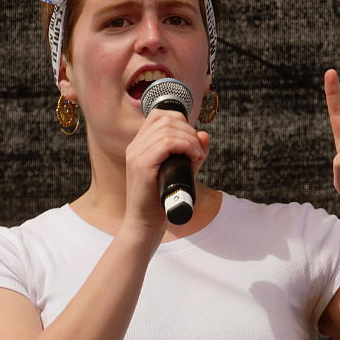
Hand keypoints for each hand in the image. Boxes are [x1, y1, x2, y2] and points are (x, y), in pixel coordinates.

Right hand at [122, 108, 209, 237]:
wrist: (145, 224)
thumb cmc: (161, 200)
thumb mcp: (182, 171)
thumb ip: (193, 153)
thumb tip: (205, 134)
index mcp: (140, 145)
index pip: (159, 115)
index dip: (181, 121)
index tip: (192, 140)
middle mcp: (135, 146)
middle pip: (166, 119)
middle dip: (189, 130)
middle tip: (198, 150)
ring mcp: (136, 155)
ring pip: (168, 129)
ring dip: (190, 139)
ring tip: (198, 155)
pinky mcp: (141, 166)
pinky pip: (166, 144)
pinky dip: (185, 146)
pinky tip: (193, 157)